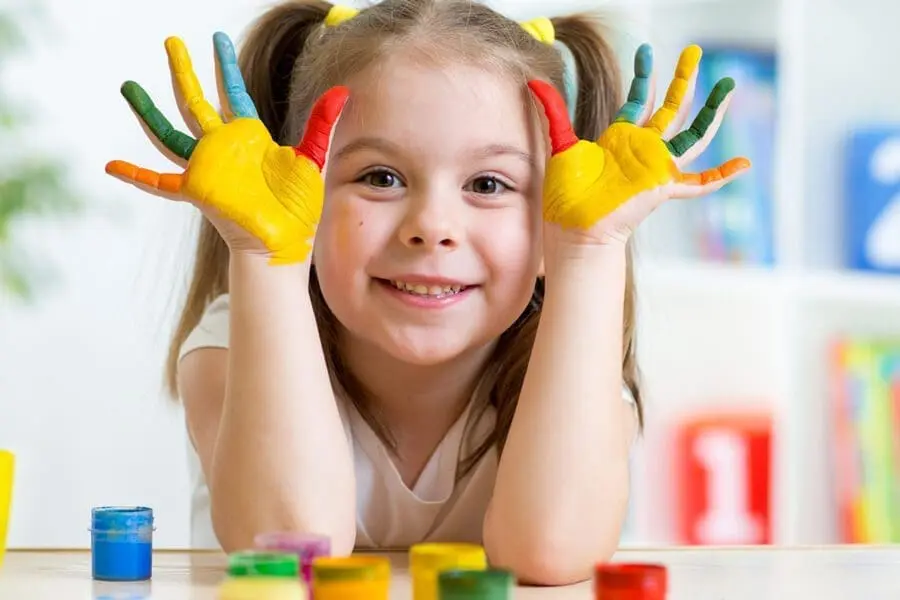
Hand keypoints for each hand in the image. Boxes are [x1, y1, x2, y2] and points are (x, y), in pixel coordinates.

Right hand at [105, 32, 349, 264]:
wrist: (286, 243)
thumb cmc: (299, 208)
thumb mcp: (313, 158)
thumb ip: (322, 124)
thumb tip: (342, 91)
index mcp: (249, 138)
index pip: (232, 93)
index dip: (225, 67)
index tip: (218, 40)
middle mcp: (223, 148)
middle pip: (195, 102)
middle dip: (184, 71)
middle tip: (171, 41)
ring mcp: (207, 167)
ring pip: (169, 133)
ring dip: (148, 111)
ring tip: (129, 86)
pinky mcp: (196, 189)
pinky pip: (159, 182)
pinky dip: (135, 175)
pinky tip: (110, 167)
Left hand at [528, 44, 750, 245]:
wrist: (573, 224)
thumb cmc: (566, 193)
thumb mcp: (561, 143)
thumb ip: (554, 111)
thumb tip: (533, 80)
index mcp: (620, 138)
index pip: (638, 99)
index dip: (643, 75)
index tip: (646, 49)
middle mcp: (642, 149)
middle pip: (671, 108)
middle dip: (683, 79)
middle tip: (693, 51)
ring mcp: (656, 167)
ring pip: (692, 134)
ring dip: (711, 111)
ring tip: (728, 86)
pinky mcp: (663, 186)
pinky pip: (699, 183)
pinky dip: (722, 176)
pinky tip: (744, 165)